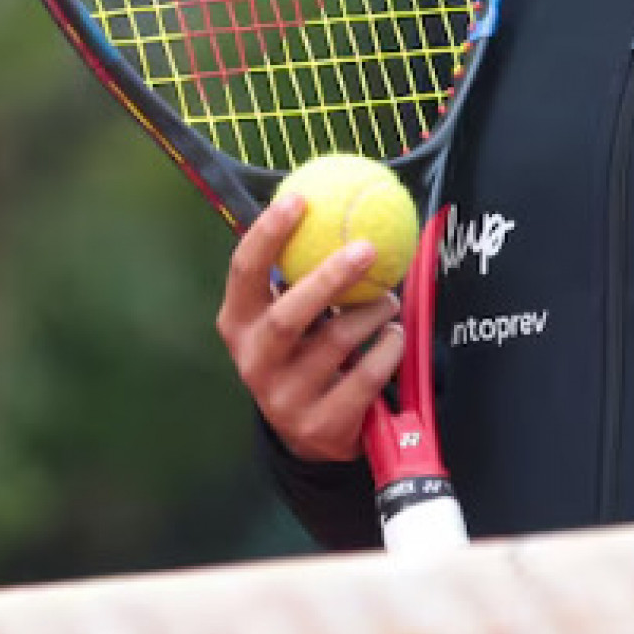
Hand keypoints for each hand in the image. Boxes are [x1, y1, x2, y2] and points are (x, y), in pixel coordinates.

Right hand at [216, 194, 402, 463]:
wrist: (307, 434)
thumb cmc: (303, 352)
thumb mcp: (289, 315)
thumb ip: (300, 271)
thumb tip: (334, 201)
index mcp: (237, 324)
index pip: (244, 272)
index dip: (268, 234)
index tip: (300, 200)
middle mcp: (253, 362)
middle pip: (289, 315)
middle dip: (329, 278)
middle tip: (367, 247)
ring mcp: (283, 399)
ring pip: (336, 343)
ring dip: (373, 312)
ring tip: (390, 298)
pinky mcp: (319, 426)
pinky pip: (366, 377)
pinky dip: (387, 350)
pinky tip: (395, 335)